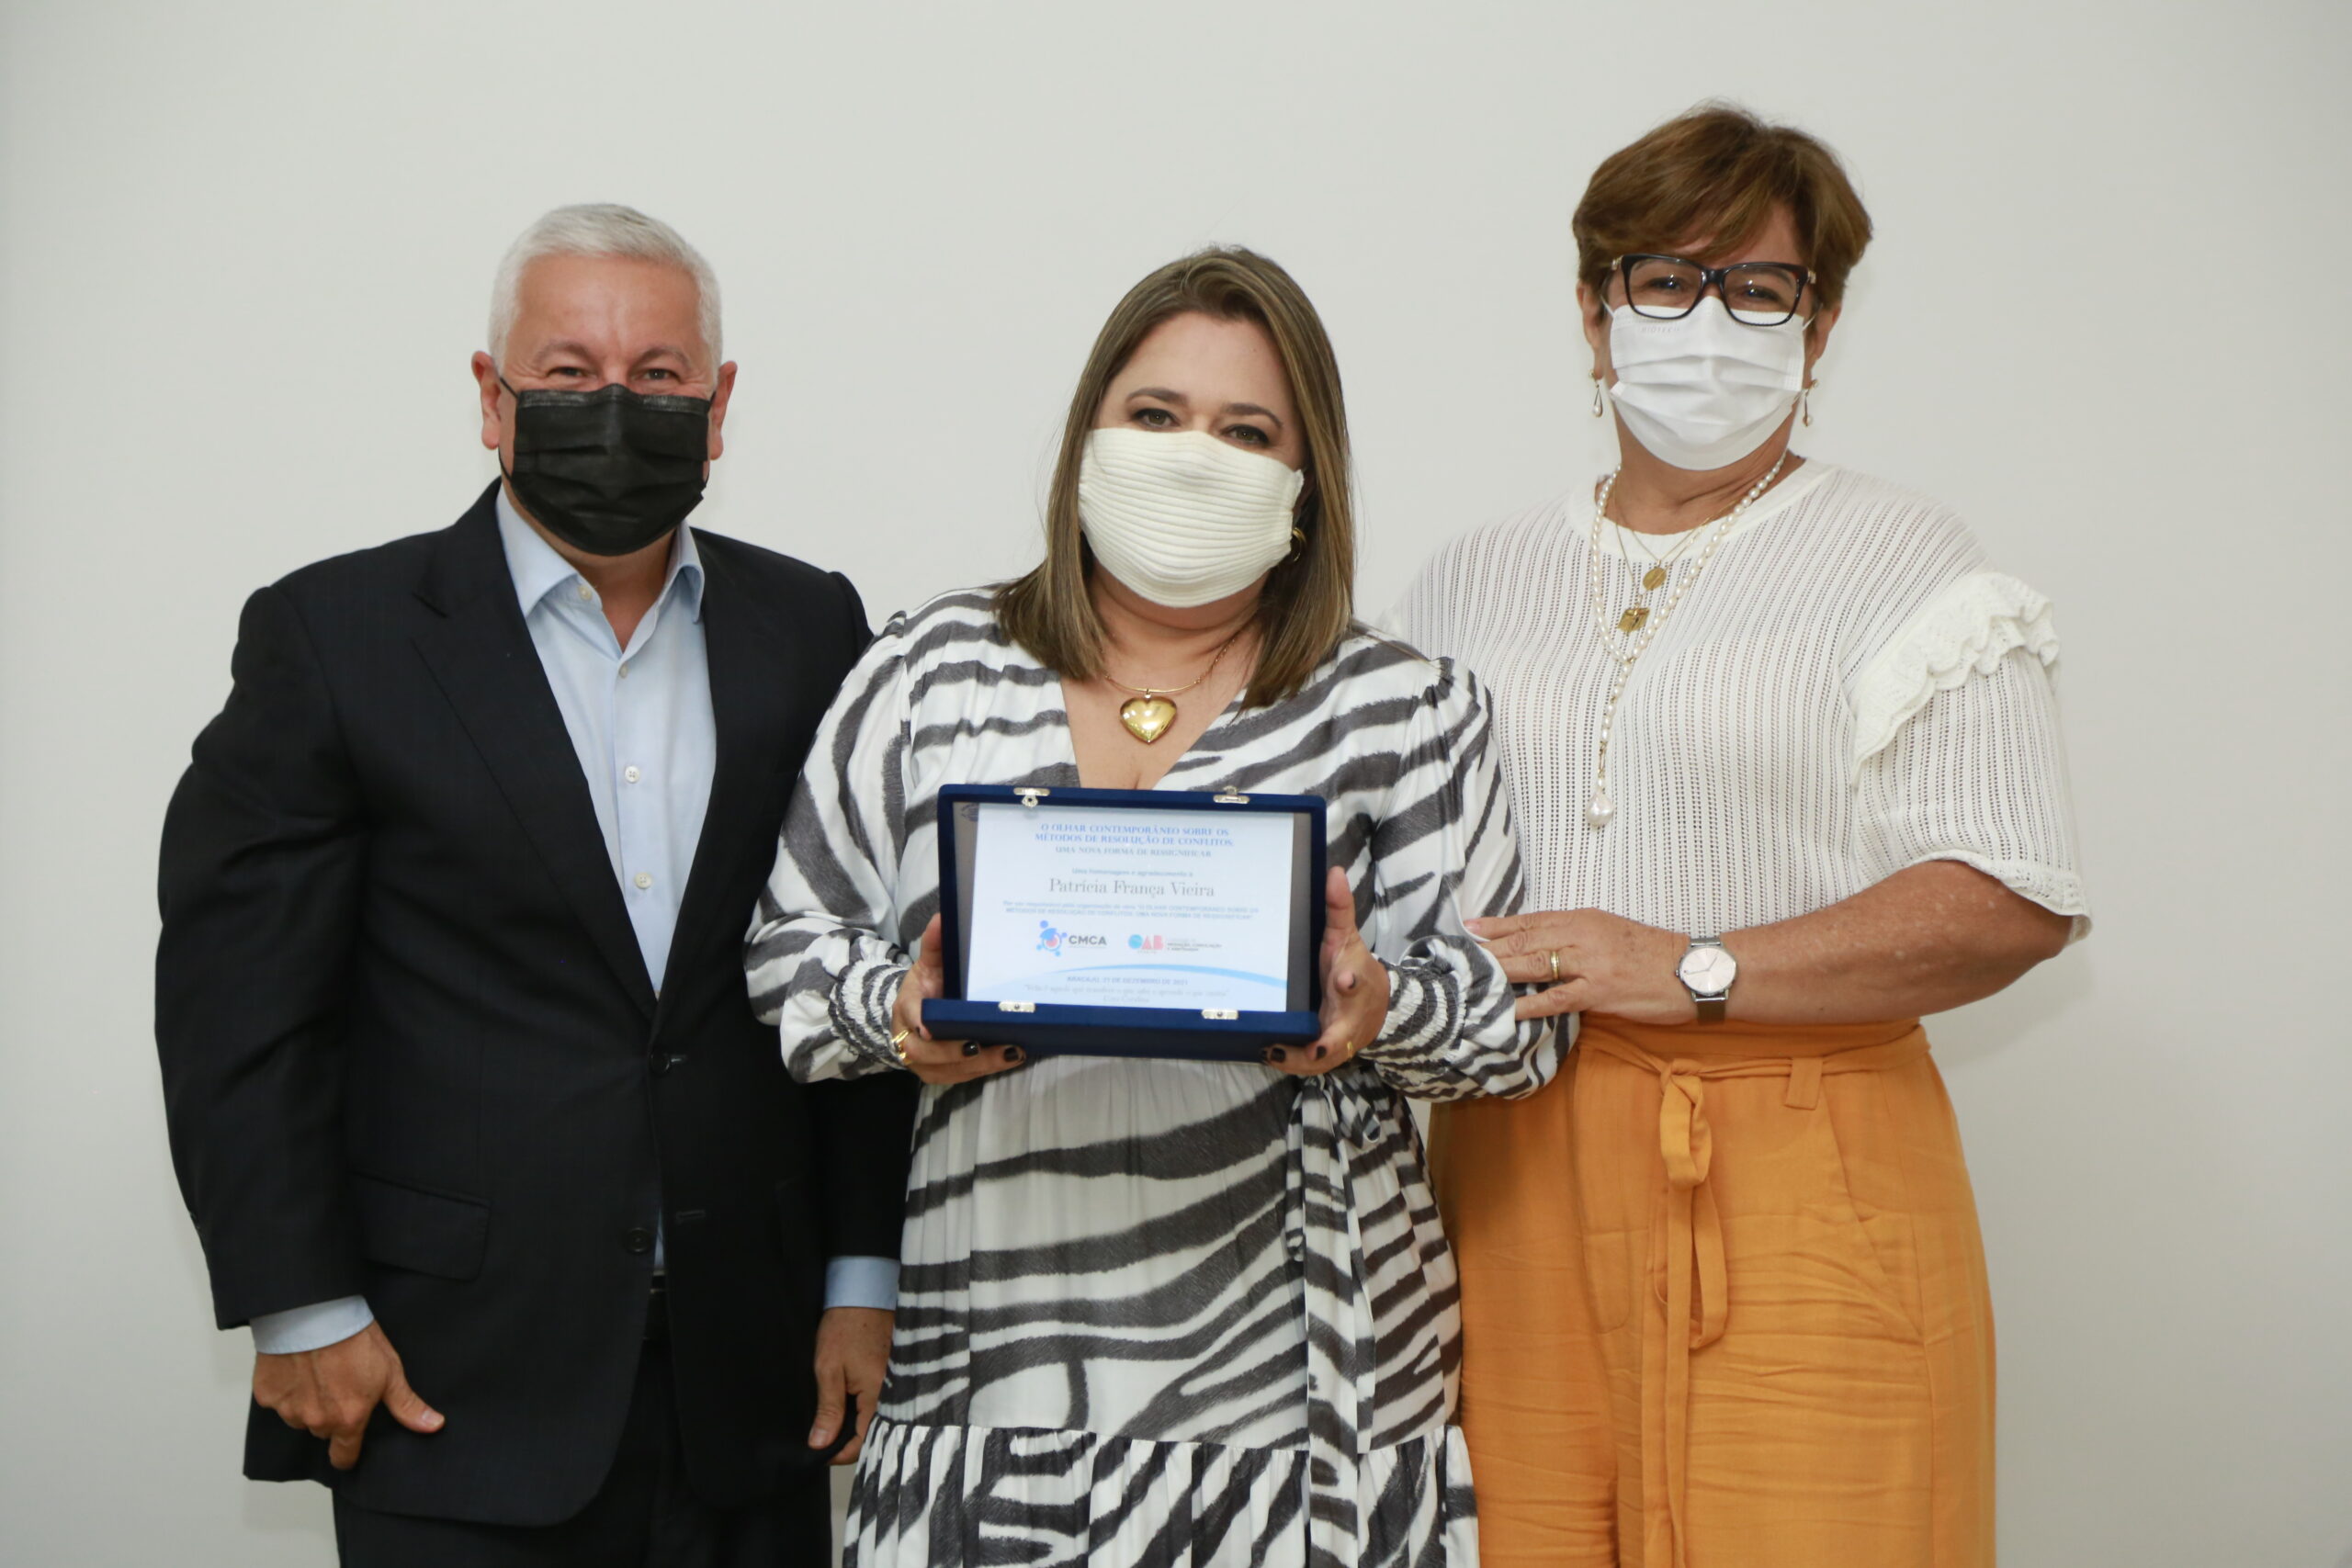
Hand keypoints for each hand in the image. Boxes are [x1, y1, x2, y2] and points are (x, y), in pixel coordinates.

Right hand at [253, 1320, 442, 1470]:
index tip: (351, 1442)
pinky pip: (277, 1400)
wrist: (315, 1314)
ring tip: (318, 1373)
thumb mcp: (390, 1372)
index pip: (344, 1457)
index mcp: (347, 1421)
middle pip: (323, 1431)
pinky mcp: (266, 1395)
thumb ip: (406, 1405)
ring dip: (307, 1402)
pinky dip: (286, 1388)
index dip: (348, 1453)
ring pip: (299, 1416)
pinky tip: (297, 1366)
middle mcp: (316, 1422)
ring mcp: (288, 1410)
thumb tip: (433, 1426)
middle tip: (339, 1387)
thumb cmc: (354, 1340)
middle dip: (330, 1416)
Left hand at [809, 1306, 891, 1464]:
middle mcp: (896, 1396)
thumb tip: (819, 1444)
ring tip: (833, 1419)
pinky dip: (865, 1410)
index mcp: (879, 1396)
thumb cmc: (845, 1328)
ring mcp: (899, 1386)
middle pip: (873, 1436)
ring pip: (877, 1421)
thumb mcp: (828, 1369)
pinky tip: (849, 1403)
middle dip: (847, 1441)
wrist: (866, 1294)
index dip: (837, 1453)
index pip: (862, 1444)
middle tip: (822, 1435)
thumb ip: (828, 1409)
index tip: (817, 1451)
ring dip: (856, 1425)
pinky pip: (883, 1405)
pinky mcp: (898, 1378)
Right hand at [891, 914, 1025, 1084]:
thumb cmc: (927, 987)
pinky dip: (986, 1070)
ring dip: (980, 1064)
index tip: (929, 1026)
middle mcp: (910, 1039)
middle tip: (984, 1044)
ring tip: (1011, 1052)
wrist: (917, 1014)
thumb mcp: (929, 964)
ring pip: (947, 1070)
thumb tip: (943, 916)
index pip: (908, 1014)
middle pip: (926, 1052)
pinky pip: (963, 1077)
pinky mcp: (942, 1074)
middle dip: (956, 1051)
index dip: (917, 1021)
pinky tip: (1011, 1059)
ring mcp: (924, 1062)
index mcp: (906, 1007)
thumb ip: (936, 944)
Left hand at [1267, 867, 1391, 1077]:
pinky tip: (1266, 1052)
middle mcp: (1349, 1015)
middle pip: (1341, 1032)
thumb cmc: (1352, 967)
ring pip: (1323, 1057)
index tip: (1343, 977)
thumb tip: (1334, 872)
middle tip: (1312, 1046)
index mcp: (1356, 982)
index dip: (1350, 980)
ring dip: (1300, 1058)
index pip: (1356, 981)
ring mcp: (1338, 1037)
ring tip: (1272, 1050)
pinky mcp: (1325, 1052)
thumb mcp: (1347, 938)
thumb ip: (1340, 909)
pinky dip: (1292, 1061)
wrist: (1375, 1005)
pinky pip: (1310, 1062)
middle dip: (1326, 1041)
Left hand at [1465, 908, 1693, 1023]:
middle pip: (1525, 939)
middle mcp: (1582, 935)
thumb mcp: (1611, 934)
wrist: (1694, 971)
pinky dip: (1530, 1004)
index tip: (1470, 928)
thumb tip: (1545, 948)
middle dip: (1490, 948)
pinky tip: (1509, 1010)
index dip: (1498, 925)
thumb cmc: (1654, 955)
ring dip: (1501, 971)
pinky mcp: (1600, 991)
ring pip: (1535, 963)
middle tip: (1459, 955)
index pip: (1531, 920)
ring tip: (1472, 978)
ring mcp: (1590, 963)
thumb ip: (1579, 938)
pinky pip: (1557, 998)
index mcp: (1584, 919)